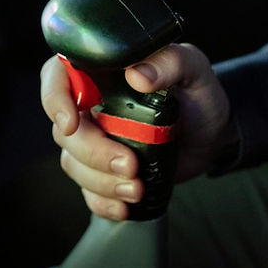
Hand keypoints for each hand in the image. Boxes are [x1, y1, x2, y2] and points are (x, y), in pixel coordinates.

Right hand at [40, 43, 231, 219]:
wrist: (212, 134)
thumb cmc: (197, 94)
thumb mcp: (193, 69)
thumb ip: (170, 62)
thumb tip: (138, 75)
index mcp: (100, 72)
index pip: (58, 76)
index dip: (55, 99)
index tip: (71, 123)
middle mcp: (90, 105)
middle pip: (63, 130)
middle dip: (93, 152)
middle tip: (129, 163)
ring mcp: (95, 140)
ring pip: (73, 163)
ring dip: (101, 180)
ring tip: (137, 186)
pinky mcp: (104, 170)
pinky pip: (88, 190)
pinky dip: (103, 201)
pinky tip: (126, 205)